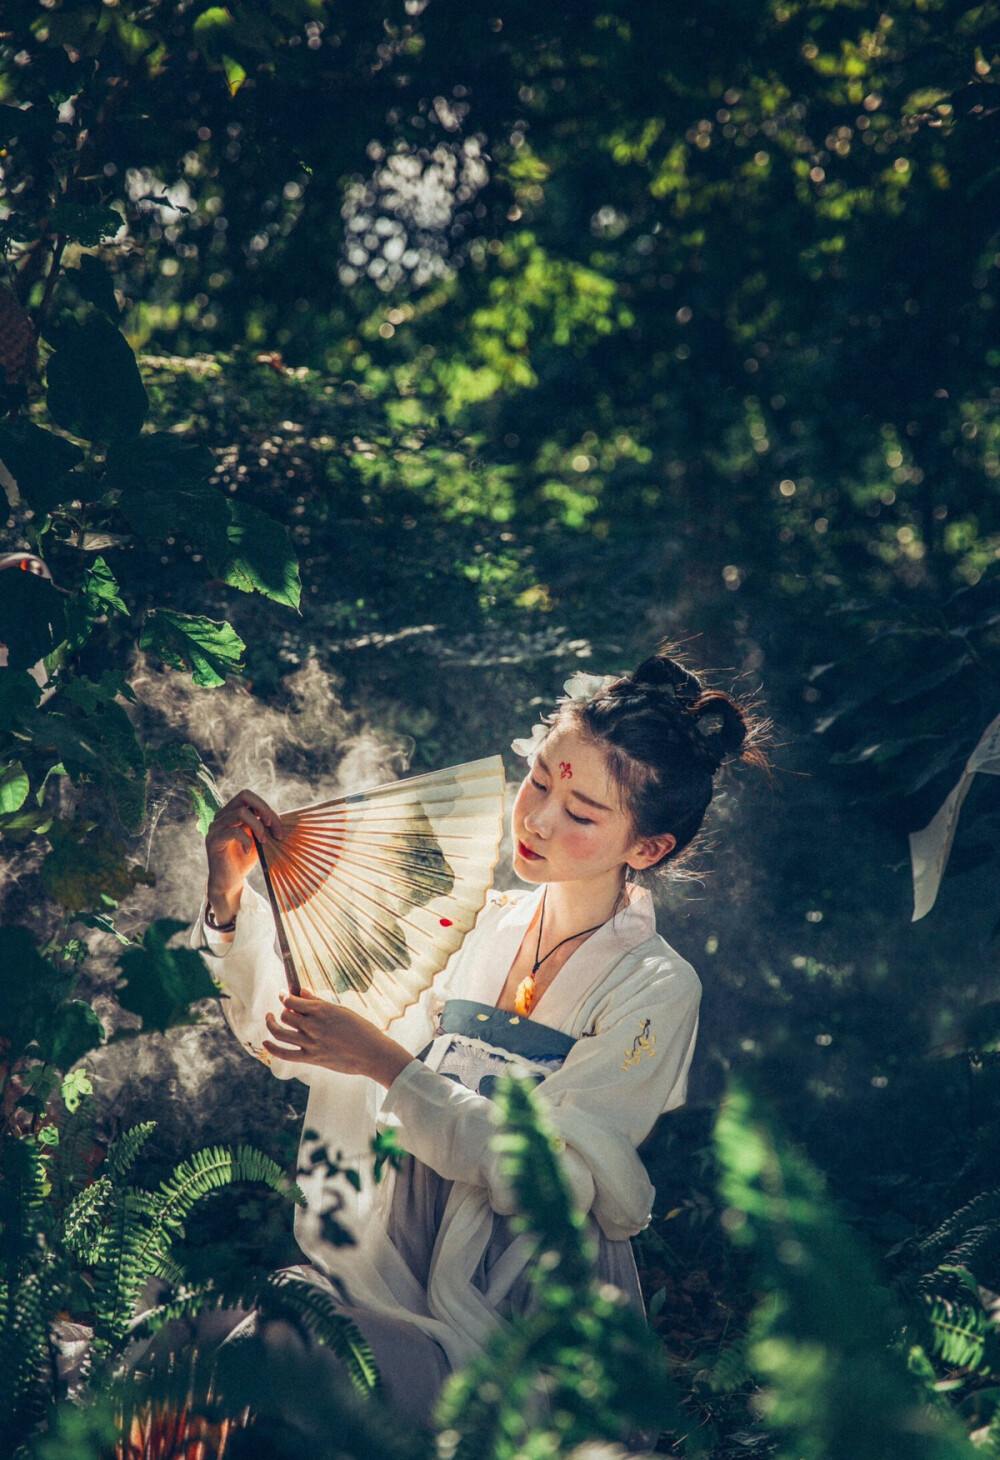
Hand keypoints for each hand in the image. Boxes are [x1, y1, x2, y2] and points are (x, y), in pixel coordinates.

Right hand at [205, 789, 283, 923]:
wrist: (229, 882)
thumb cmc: (245, 860)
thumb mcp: (259, 839)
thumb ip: (265, 825)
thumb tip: (282, 815)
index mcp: (231, 812)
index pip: (248, 796)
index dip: (265, 807)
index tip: (277, 826)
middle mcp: (221, 816)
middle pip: (244, 796)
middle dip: (264, 809)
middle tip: (273, 827)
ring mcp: (215, 827)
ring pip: (240, 812)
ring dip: (257, 826)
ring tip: (263, 841)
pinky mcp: (213, 840)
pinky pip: (233, 831)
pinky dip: (246, 840)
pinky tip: (249, 852)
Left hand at [263, 992, 413, 1087]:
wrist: (371, 1053)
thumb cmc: (361, 1029)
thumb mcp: (341, 1011)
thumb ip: (318, 1002)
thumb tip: (301, 992)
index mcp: (321, 1010)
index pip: (293, 1000)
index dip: (285, 996)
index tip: (283, 994)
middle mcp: (313, 1025)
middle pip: (286, 1015)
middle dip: (283, 1010)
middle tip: (286, 1009)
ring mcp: (310, 1042)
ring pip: (281, 1031)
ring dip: (271, 1024)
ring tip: (270, 1018)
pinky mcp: (311, 1058)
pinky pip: (285, 1053)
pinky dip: (272, 1047)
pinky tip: (265, 1042)